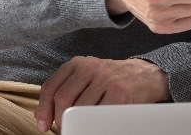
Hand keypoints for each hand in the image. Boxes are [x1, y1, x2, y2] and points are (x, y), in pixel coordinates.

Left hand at [35, 56, 169, 130]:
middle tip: (65, 127)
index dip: (43, 108)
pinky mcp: (120, 91)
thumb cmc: (112, 81)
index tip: (44, 124)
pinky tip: (95, 124)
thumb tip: (46, 114)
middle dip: (60, 118)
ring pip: (80, 108)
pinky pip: (99, 113)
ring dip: (77, 123)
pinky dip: (94, 123)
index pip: (51, 86)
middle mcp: (91, 67)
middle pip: (63, 98)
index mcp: (78, 63)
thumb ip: (68, 88)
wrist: (146, 76)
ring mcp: (106, 78)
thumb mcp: (88, 76)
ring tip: (81, 126)